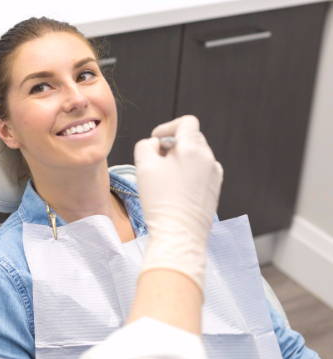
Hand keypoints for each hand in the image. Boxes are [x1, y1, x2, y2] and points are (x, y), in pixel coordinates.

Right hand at [134, 115, 222, 288]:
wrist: (179, 235)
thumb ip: (146, 146)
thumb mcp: (143, 166)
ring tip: (164, 179)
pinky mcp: (214, 190)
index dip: (167, 127)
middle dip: (172, 145)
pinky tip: (176, 190)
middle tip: (155, 162)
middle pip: (191, 138)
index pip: (186, 122)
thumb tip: (155, 144)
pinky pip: (201, 172)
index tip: (156, 141)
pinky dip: (189, 174)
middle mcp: (208, 158)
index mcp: (193, 148)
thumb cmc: (160, 201)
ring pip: (196, 156)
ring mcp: (214, 175)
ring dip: (180, 160)